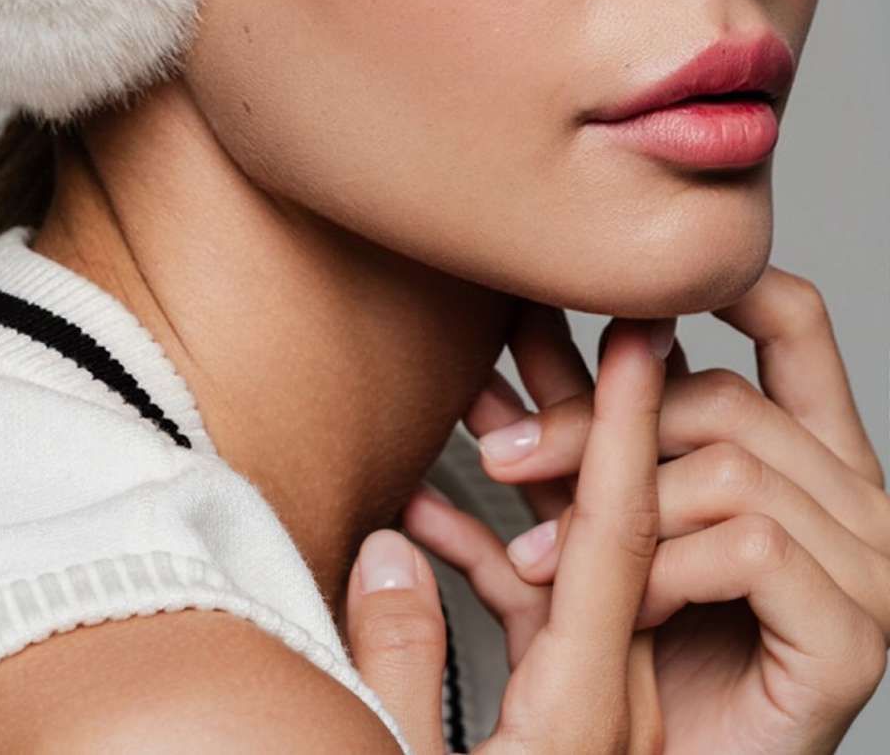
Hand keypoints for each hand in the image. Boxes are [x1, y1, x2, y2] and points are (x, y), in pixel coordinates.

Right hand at [344, 318, 673, 753]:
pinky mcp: (554, 721)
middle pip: (606, 525)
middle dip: (582, 413)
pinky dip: (487, 553)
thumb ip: (401, 664)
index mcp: (581, 711)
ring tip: (485, 385)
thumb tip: (391, 553)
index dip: (627, 425)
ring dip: (527, 472)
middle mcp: (602, 698)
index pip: (619, 537)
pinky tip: (422, 511)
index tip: (640, 337)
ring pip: (567, 559)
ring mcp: (582, 706)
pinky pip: (533, 613)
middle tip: (554, 317)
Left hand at [402, 271, 889, 752]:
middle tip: (498, 454)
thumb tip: (509, 321)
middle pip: (722, 400)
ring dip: (613, 508)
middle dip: (592, 420)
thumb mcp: (590, 516)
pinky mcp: (856, 636)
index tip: (634, 281)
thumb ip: (571, 427)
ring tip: (534, 556)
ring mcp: (868, 567)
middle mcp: (853, 499)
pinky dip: (667, 571)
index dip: (730, 281)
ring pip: (730, 469)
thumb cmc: (634, 658)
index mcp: (805, 456)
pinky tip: (622, 608)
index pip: (795, 324)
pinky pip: (751, 546)